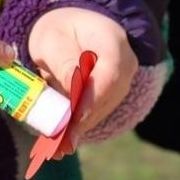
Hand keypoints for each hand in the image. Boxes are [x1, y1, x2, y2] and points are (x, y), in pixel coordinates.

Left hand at [28, 7, 136, 150]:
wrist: (71, 29)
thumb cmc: (59, 31)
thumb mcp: (54, 39)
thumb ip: (64, 62)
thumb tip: (73, 89)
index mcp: (112, 40)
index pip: (110, 72)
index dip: (94, 96)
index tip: (75, 115)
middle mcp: (125, 63)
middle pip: (107, 96)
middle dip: (80, 121)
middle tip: (57, 143)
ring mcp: (122, 82)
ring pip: (102, 110)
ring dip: (78, 130)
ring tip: (53, 149)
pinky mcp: (112, 97)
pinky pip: (96, 113)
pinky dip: (77, 128)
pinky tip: (58, 145)